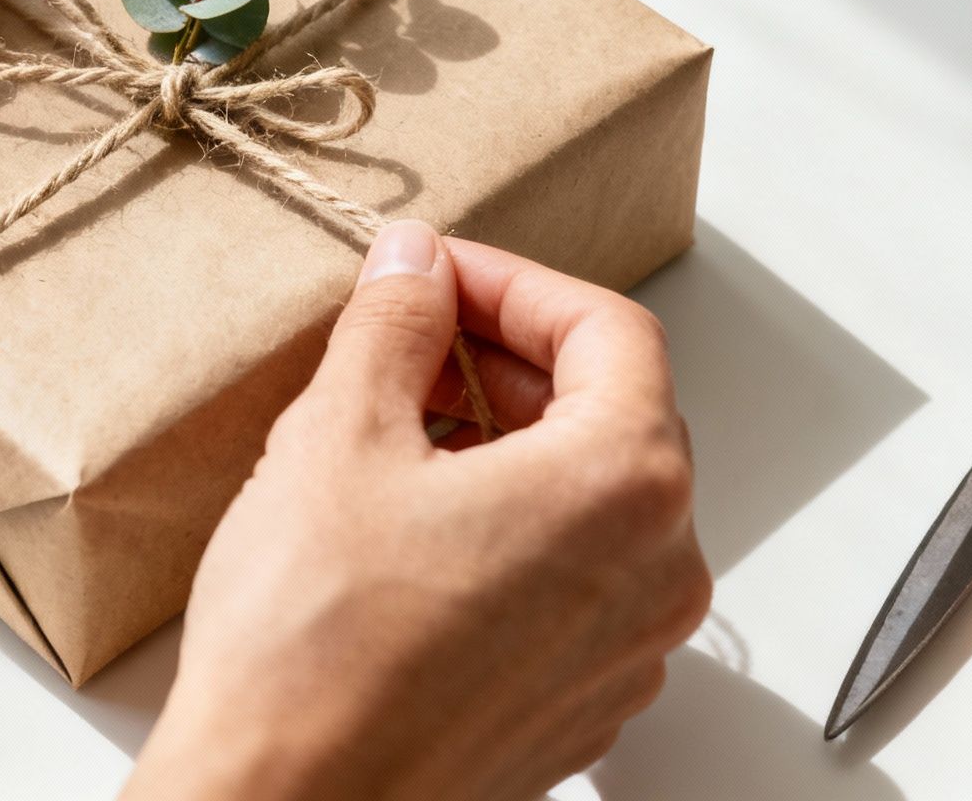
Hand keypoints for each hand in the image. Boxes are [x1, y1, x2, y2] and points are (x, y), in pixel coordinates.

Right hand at [124, 221, 711, 800]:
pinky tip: (409, 530)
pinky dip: (507, 530)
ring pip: (589, 502)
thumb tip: (416, 266)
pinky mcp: (575, 706)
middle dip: (508, 362)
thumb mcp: (339, 434)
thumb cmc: (314, 646)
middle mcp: (657, 574)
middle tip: (409, 341)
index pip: (608, 331)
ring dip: (506, 446)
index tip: (436, 277)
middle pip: (611, 415)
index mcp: (623, 487)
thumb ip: (395, 322)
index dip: (512, 284)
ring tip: (396, 432)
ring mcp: (624, 652)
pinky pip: (569, 582)